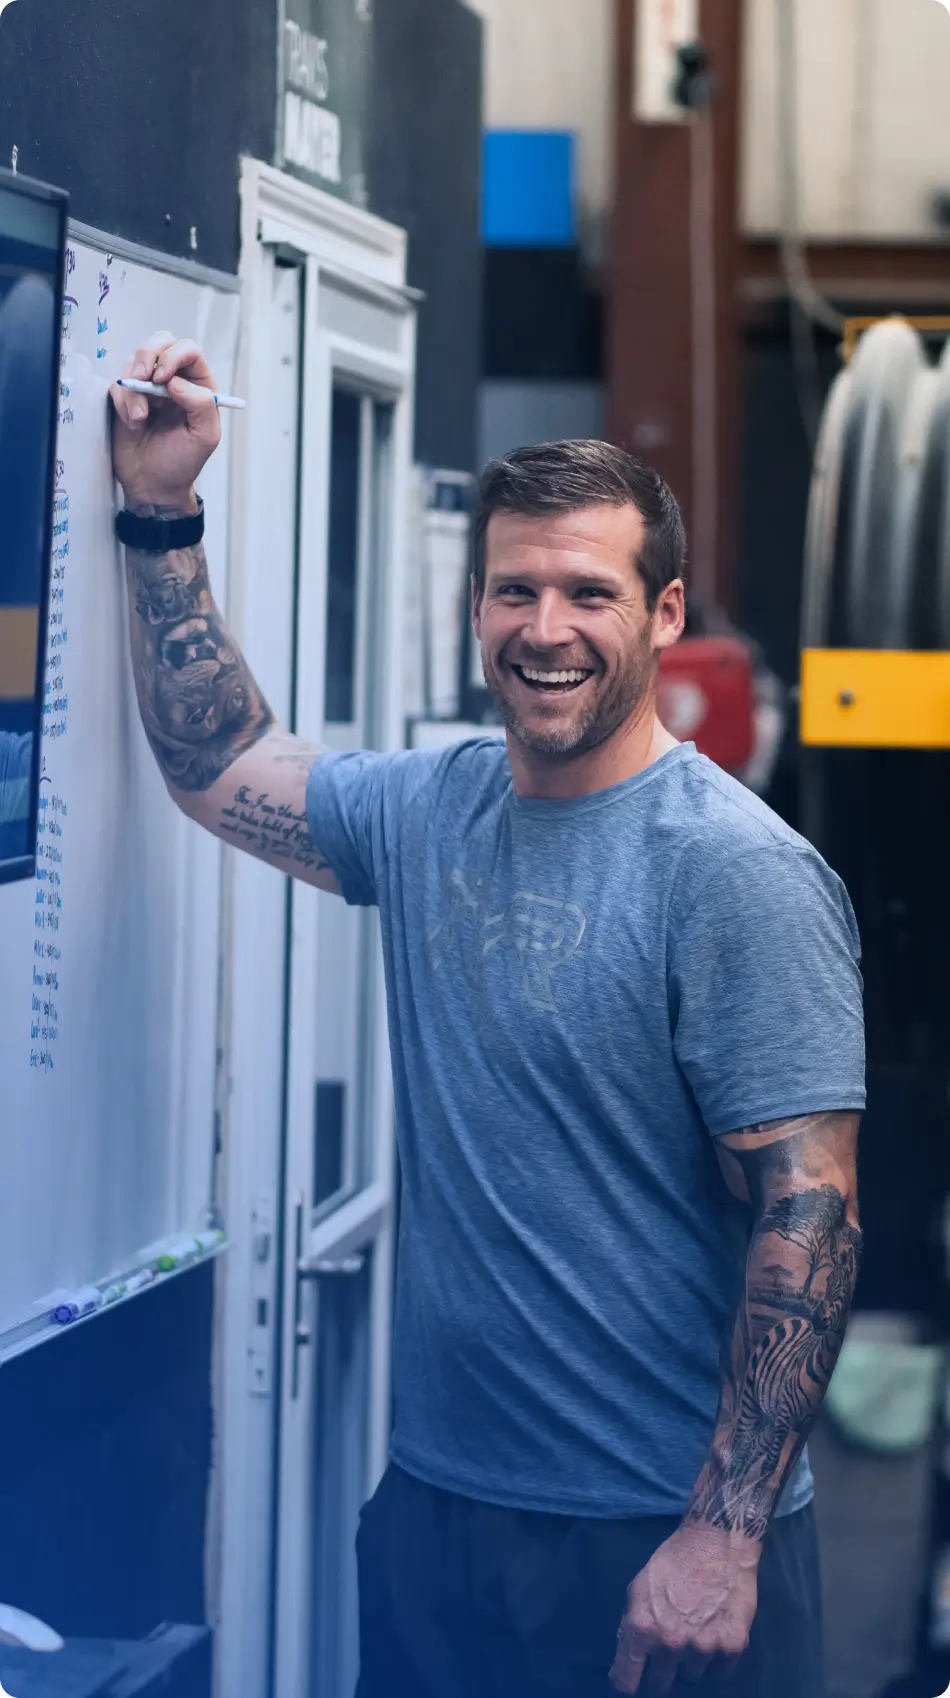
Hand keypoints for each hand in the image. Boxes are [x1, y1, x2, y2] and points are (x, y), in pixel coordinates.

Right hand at [110, 330, 221, 510]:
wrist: (154, 485)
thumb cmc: (183, 462)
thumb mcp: (205, 437)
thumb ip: (201, 405)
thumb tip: (175, 381)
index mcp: (198, 385)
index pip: (188, 350)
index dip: (174, 355)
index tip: (164, 377)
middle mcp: (173, 379)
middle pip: (159, 341)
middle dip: (148, 355)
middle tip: (143, 379)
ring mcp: (148, 386)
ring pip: (135, 361)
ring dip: (134, 389)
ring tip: (140, 419)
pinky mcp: (126, 397)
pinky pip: (118, 383)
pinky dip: (123, 402)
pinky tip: (133, 424)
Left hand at [609, 1523, 760, 1693]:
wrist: (717, 1543)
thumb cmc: (673, 1561)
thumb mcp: (639, 1587)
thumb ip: (633, 1624)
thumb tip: (633, 1655)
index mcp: (642, 1628)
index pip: (625, 1680)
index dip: (627, 1683)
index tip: (632, 1681)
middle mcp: (670, 1644)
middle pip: (659, 1686)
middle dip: (660, 1673)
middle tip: (667, 1654)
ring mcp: (703, 1649)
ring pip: (691, 1678)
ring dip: (689, 1664)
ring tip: (695, 1635)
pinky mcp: (732, 1647)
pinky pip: (719, 1674)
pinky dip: (715, 1661)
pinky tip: (714, 1635)